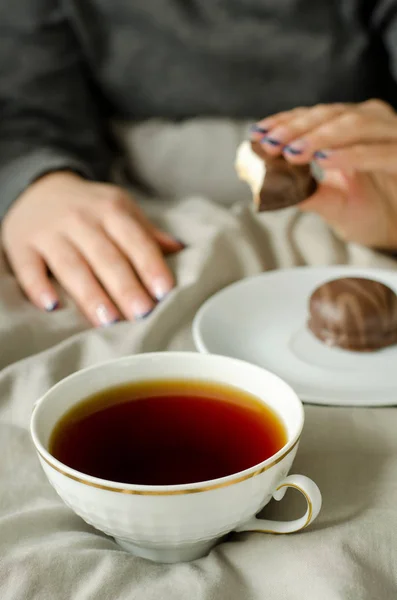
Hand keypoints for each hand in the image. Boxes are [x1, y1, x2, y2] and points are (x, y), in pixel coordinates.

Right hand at [1, 172, 181, 325]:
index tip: (164, 291)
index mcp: (111, 209)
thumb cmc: (90, 208)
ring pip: (71, 266)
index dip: (150, 265)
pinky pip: (28, 268)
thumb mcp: (120, 209)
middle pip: (105, 257)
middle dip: (125, 287)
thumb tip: (180, 249)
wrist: (39, 187)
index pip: (134, 239)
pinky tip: (52, 306)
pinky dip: (38, 287)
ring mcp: (49, 232)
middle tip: (141, 313)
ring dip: (90, 294)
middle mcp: (80, 219)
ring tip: (108, 320)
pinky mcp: (21, 245)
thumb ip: (146, 232)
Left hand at [252, 99, 396, 249]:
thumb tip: (261, 184)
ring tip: (293, 152)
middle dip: (296, 128)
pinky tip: (325, 160)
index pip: (314, 116)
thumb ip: (302, 190)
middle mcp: (373, 125)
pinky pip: (377, 151)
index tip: (257, 132)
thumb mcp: (330, 203)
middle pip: (331, 115)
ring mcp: (392, 137)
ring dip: (320, 137)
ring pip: (354, 125)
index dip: (285, 121)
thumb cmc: (370, 213)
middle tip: (270, 143)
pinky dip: (350, 155)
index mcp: (351, 128)